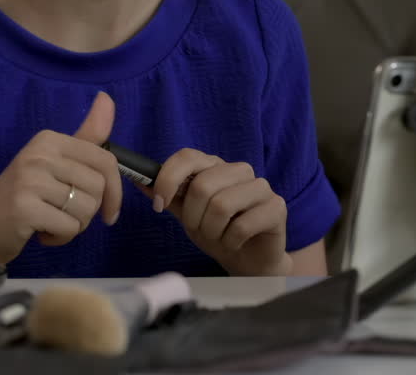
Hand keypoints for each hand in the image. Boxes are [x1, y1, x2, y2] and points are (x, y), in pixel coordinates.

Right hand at [0, 91, 123, 265]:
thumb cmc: (24, 199)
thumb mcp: (55, 163)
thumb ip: (85, 136)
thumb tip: (107, 96)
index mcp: (48, 139)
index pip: (105, 160)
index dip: (115, 191)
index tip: (109, 211)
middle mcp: (39, 153)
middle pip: (98, 187)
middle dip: (88, 211)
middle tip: (61, 214)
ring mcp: (29, 179)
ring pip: (86, 209)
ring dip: (74, 226)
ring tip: (49, 221)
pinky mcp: (24, 208)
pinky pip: (70, 228)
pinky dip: (60, 238)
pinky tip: (40, 233)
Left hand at [146, 149, 290, 275]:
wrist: (249, 259)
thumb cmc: (219, 232)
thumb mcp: (187, 215)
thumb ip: (168, 197)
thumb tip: (138, 179)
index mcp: (216, 166)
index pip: (188, 156)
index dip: (168, 179)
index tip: (159, 205)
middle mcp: (240, 170)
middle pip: (202, 185)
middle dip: (193, 217)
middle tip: (199, 230)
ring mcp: (261, 187)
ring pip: (221, 205)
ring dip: (212, 231)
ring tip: (219, 237)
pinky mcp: (276, 207)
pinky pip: (242, 225)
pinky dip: (231, 242)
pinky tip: (236, 243)